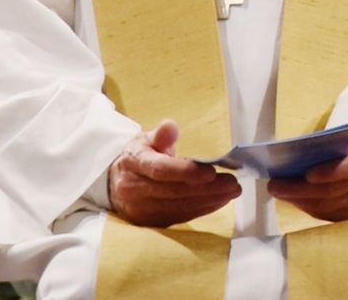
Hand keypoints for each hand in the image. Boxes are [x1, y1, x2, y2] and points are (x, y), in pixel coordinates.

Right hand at [107, 120, 240, 228]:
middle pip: (175, 192)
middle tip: (232, 183)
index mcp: (134, 164)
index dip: (186, 172)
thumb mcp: (144, 139)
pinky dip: (202, 209)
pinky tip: (219, 201)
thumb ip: (160, 134)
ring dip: (210, 200)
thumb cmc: (137, 158)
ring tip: (231, 192)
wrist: (115, 184)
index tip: (212, 171)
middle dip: (207, 188)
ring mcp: (142, 210)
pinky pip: (180, 217)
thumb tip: (171, 126)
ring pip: (180, 207)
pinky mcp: (151, 222)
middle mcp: (136, 190)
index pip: (160, 170)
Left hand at [272, 139, 347, 223]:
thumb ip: (330, 145)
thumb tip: (297, 149)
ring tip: (279, 193)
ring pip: (325, 205)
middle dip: (299, 189)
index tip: (307, 174)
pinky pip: (326, 215)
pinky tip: (293, 200)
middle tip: (275, 186)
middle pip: (330, 191)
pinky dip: (307, 207)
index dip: (329, 172)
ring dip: (298, 200)